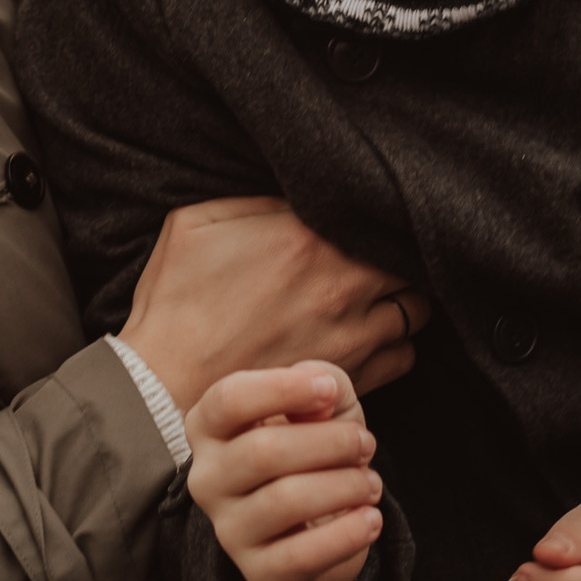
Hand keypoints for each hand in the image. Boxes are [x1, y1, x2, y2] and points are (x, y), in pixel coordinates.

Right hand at [116, 197, 427, 409]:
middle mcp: (342, 283)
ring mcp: (353, 334)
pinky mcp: (352, 379)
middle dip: (393, 253)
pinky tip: (368, 336)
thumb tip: (295, 193)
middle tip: (372, 255)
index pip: (372, 209)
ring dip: (399, 298)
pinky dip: (395, 343)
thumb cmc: (175, 303)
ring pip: (415, 307)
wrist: (166, 387)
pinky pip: (405, 356)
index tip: (357, 216)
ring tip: (374, 296)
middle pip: (408, 257)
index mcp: (306, 235)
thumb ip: (254, 200)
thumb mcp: (195, 224)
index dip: (370, 211)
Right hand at [187, 361, 384, 580]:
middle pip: (263, 451)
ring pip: (286, 501)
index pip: (229, 399)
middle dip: (330, 443)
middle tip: (366, 442)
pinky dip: (348, 533)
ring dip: (345, 486)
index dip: (283, 389)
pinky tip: (370, 518)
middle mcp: (206, 479)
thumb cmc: (310, 446)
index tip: (330, 389)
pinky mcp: (258, 572)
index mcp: (208, 428)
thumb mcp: (316, 400)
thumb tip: (323, 391)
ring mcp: (228, 530)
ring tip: (370, 483)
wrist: (314, 523)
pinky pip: (303, 554)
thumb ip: (319, 379)